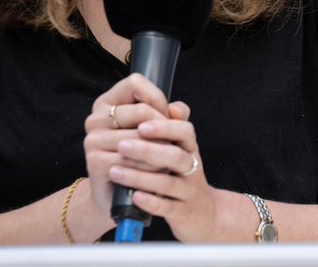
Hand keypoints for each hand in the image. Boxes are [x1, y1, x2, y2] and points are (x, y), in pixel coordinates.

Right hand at [82, 73, 175, 220]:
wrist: (122, 195)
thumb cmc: (142, 157)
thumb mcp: (158, 131)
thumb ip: (171, 114)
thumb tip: (178, 110)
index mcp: (107, 103)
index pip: (135, 83)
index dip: (157, 97)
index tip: (166, 114)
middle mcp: (95, 118)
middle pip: (142, 110)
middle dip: (164, 127)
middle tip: (172, 142)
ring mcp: (93, 140)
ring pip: (141, 137)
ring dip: (161, 150)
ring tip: (167, 160)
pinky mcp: (95, 161)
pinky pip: (133, 160)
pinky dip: (151, 168)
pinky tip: (156, 173)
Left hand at [105, 99, 227, 241]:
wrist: (202, 212)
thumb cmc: (183, 174)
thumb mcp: (182, 148)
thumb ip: (173, 126)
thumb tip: (169, 105)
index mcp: (189, 148)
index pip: (184, 131)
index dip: (164, 127)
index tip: (140, 124)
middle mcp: (192, 167)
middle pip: (175, 155)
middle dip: (147, 150)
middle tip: (122, 145)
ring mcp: (188, 190)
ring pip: (168, 183)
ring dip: (140, 176)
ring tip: (115, 171)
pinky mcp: (182, 212)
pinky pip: (167, 207)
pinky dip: (150, 202)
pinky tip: (134, 196)